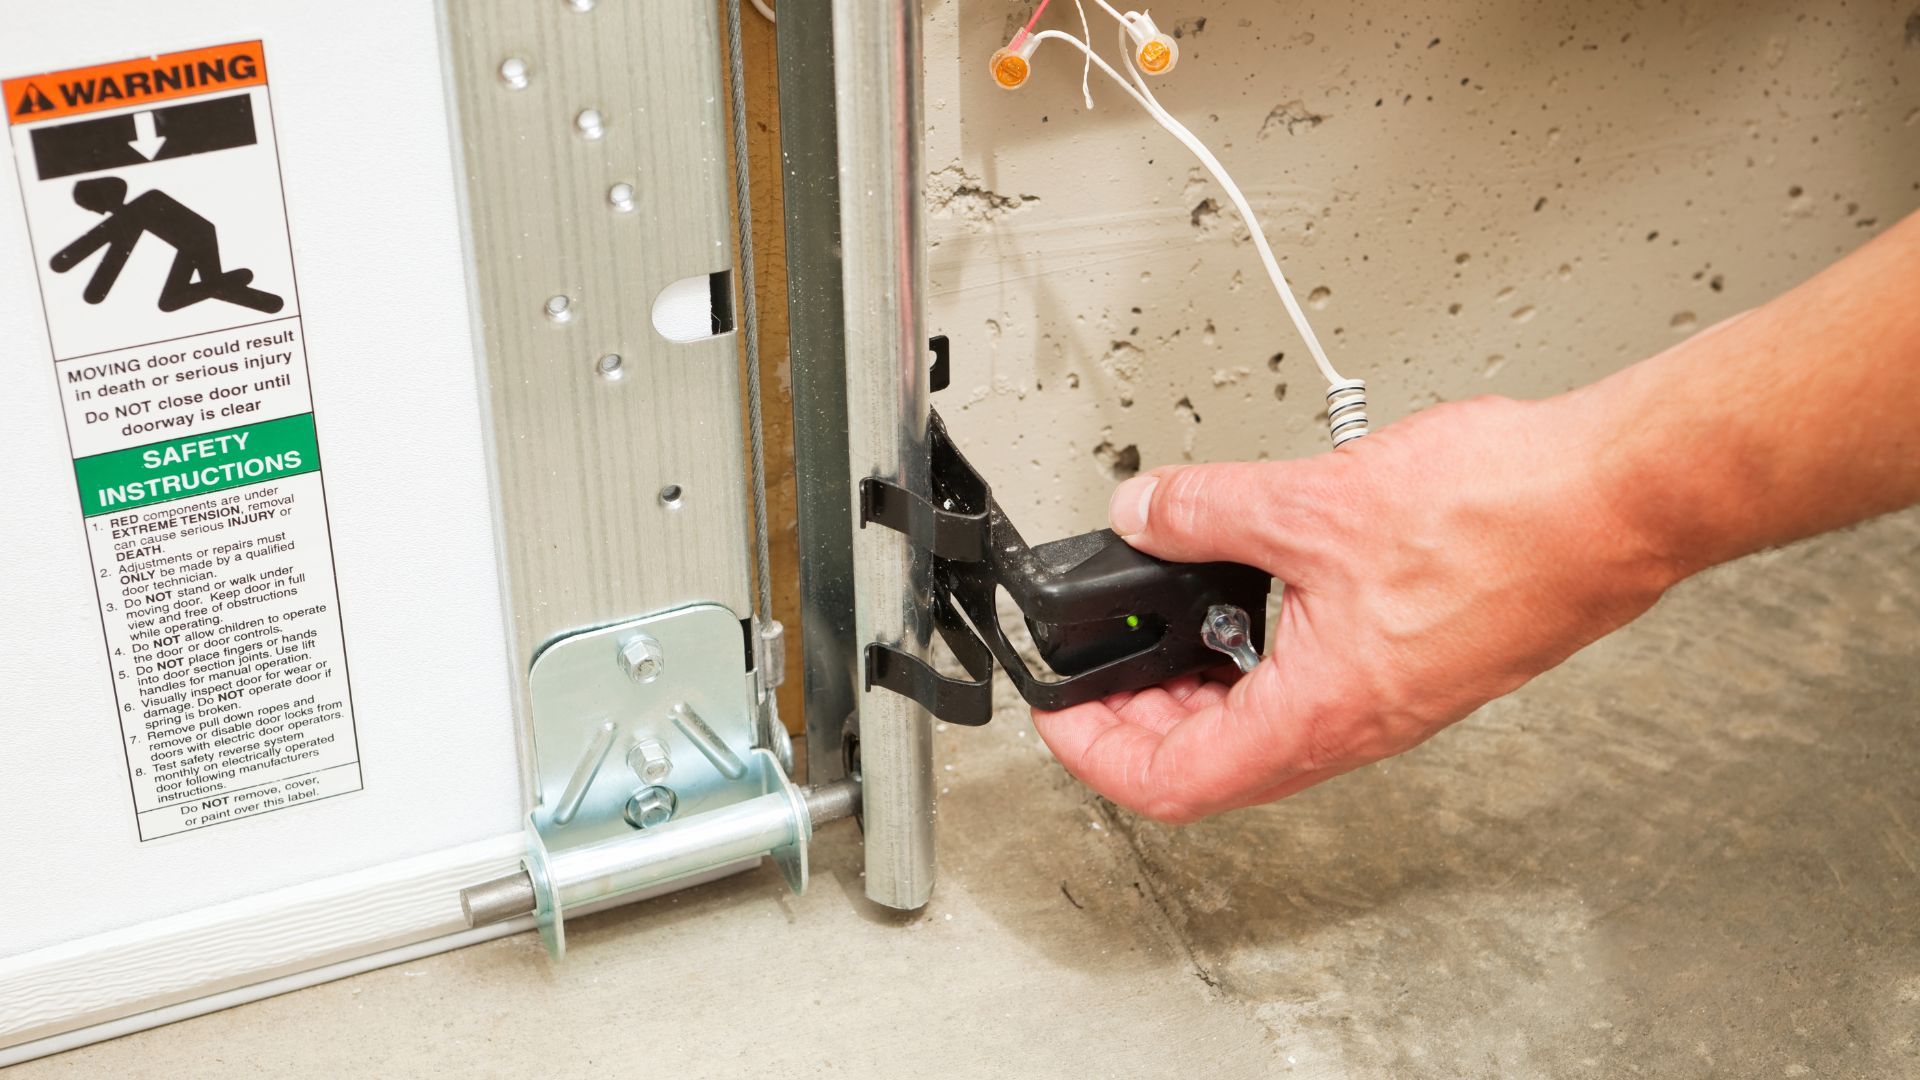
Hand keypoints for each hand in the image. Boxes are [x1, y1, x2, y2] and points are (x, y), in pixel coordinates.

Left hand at [1030, 394, 1682, 822]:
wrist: (1617, 500)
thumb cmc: (1503, 519)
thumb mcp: (1310, 504)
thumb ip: (1205, 511)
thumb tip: (1144, 513)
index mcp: (1317, 715)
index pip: (1171, 782)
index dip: (1096, 754)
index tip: (1059, 712)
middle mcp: (1354, 725)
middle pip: (1210, 763)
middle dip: (1139, 716)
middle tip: (1100, 662)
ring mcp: (1390, 698)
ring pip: (1263, 724)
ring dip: (1202, 682)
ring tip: (1165, 617)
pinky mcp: (1421, 660)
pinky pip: (1312, 683)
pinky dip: (1260, 648)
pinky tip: (1254, 583)